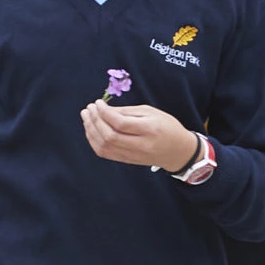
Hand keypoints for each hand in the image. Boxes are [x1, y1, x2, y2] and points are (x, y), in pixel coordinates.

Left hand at [80, 99, 197, 170]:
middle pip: (110, 136)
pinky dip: (94, 141)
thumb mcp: (151, 112)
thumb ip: (127, 111)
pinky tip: (91, 130)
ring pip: (105, 146)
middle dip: (95, 121)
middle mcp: (141, 145)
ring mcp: (133, 156)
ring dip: (91, 130)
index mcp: (149, 130)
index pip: (121, 124)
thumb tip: (104, 109)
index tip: (97, 103)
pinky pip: (105, 153)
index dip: (105, 113)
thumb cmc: (166, 127)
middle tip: (88, 108)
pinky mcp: (127, 161)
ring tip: (86, 116)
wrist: (178, 152)